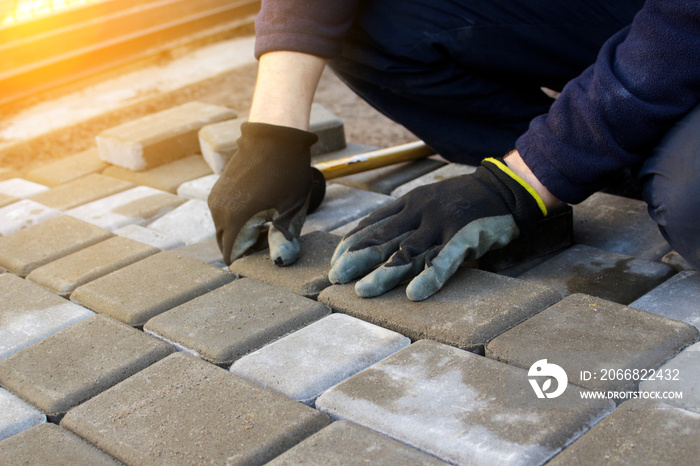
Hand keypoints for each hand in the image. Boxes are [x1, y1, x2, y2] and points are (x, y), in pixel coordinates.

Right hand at [208, 122, 322, 265]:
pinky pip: (224, 215)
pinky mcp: (219, 189)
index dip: (250, 262)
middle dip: (246, 249)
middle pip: (227, 244)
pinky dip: (238, 221)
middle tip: (272, 239)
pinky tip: (261, 210)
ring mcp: (216, 199)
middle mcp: (218, 211)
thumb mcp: (291, 210)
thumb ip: (284, 240)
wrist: (275, 135)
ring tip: (270, 222)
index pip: (232, 256)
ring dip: (243, 234)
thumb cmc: (287, 172)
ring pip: (225, 230)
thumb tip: (280, 262)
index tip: (269, 256)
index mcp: (234, 219)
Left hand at [328, 157, 547, 300]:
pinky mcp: (464, 238)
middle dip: (357, 259)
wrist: (503, 188)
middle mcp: (420, 213)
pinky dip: (429, 278)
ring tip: (363, 291)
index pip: (373, 224)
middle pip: (384, 239)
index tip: (335, 259)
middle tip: (336, 277)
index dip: (353, 243)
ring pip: (408, 252)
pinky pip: (445, 262)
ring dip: (384, 274)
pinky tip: (414, 294)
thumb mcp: (427, 198)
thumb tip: (373, 235)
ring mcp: (441, 225)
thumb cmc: (461, 197)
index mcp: (409, 202)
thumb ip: (403, 215)